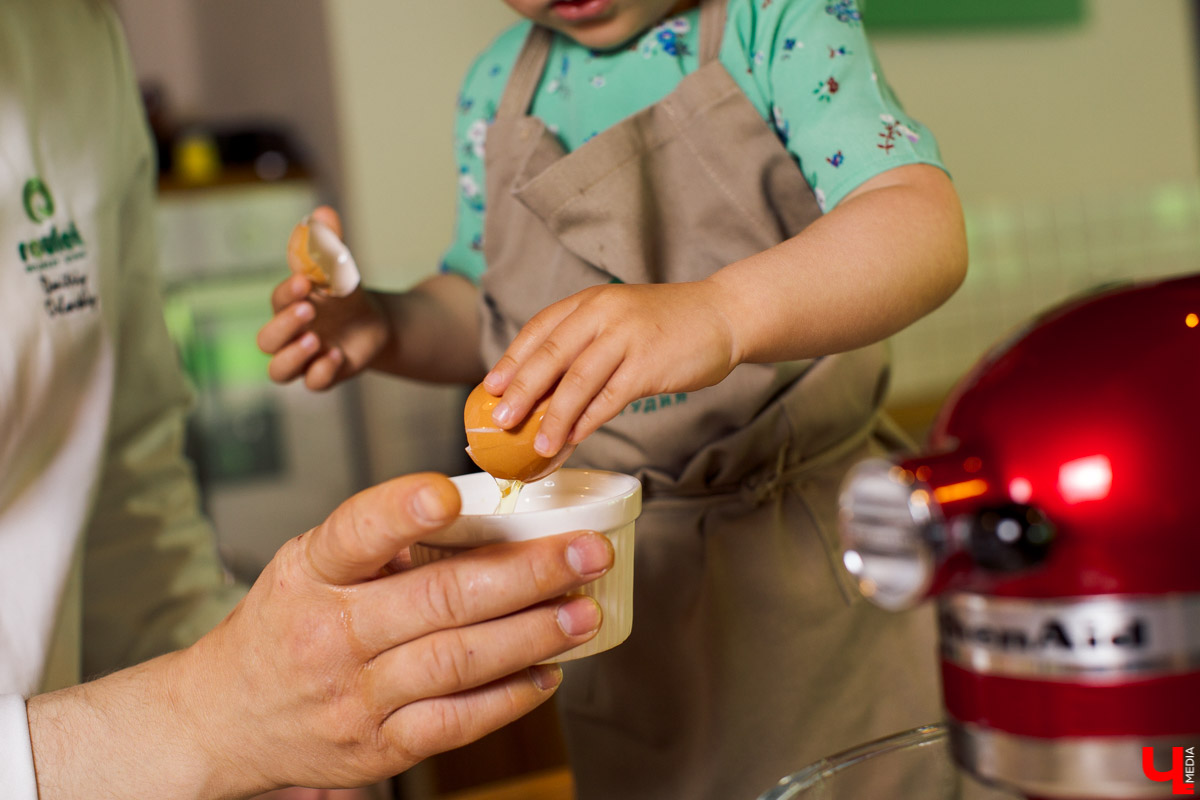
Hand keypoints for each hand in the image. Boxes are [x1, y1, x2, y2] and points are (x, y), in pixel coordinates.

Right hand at [28, 473, 612, 797]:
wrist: (223, 717)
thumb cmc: (286, 623)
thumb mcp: (311, 565)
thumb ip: (383, 542)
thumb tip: (490, 514)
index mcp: (313, 572)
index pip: (355, 533)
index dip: (401, 512)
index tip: (448, 495)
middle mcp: (331, 633)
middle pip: (439, 599)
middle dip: (525, 574)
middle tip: (586, 552)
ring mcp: (355, 695)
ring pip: (458, 661)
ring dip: (533, 634)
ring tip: (584, 612)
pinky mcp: (376, 747)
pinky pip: (456, 722)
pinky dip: (509, 697)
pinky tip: (548, 671)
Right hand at [257, 206, 390, 389]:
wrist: (373, 322)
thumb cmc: (344, 293)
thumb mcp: (340, 268)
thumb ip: (328, 245)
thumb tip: (323, 212)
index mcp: (288, 304)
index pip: (277, 300)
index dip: (288, 292)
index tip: (306, 281)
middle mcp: (288, 335)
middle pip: (266, 340)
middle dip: (284, 326)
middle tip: (309, 310)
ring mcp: (304, 358)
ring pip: (279, 371)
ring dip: (292, 357)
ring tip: (314, 341)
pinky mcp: (323, 375)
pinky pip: (312, 384)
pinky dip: (321, 372)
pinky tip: (338, 356)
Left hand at [482, 281, 736, 457]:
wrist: (722, 315)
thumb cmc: (666, 325)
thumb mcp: (618, 319)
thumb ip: (584, 345)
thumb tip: (544, 392)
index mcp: (589, 302)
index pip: (539, 330)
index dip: (512, 361)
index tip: (490, 389)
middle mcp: (603, 314)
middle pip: (551, 355)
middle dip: (522, 391)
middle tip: (501, 420)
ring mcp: (627, 338)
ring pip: (578, 382)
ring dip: (554, 418)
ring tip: (538, 446)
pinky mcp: (649, 365)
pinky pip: (610, 399)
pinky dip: (588, 422)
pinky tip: (573, 440)